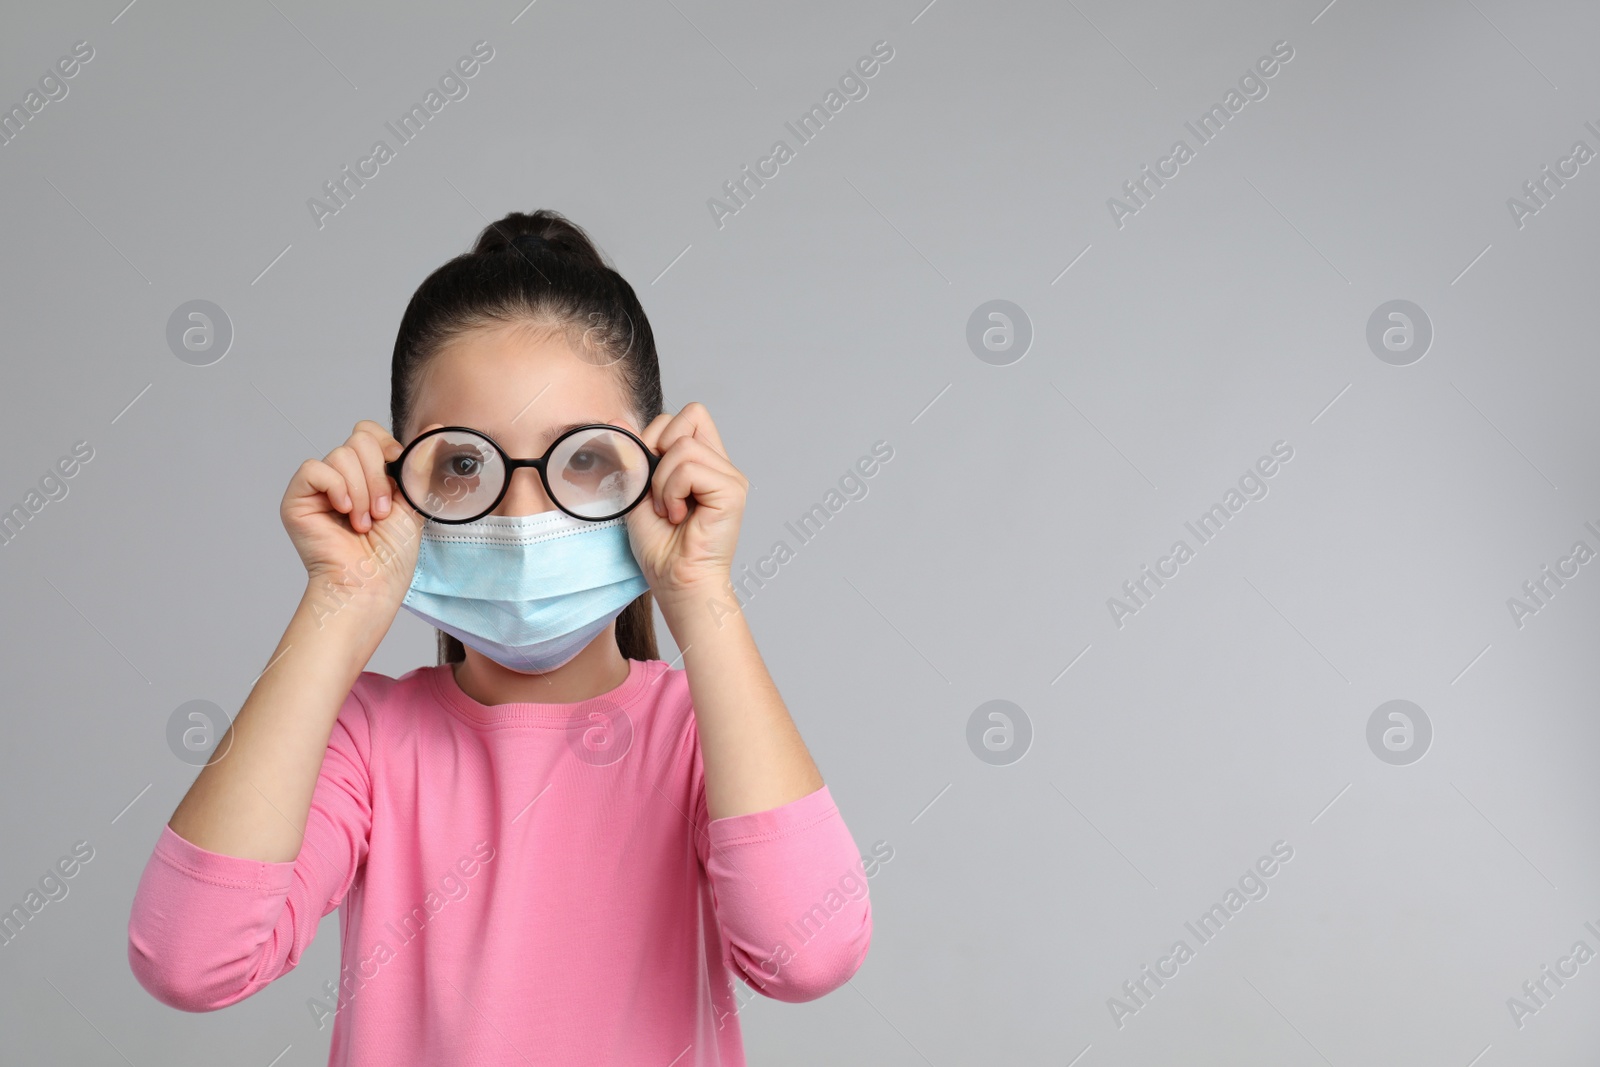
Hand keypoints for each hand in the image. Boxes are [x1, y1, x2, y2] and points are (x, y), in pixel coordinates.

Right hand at [281, 420, 424, 609]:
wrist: (371, 584)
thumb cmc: (392, 554)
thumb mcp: (414, 501)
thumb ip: (421, 464)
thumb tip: (436, 431)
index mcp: (369, 475)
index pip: (370, 433)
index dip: (387, 446)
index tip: (399, 474)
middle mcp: (343, 477)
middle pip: (358, 439)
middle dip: (378, 476)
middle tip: (382, 512)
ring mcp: (320, 488)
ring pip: (341, 454)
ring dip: (362, 491)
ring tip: (365, 522)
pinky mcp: (298, 499)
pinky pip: (314, 469)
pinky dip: (337, 489)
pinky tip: (344, 512)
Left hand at [624, 403, 746, 608]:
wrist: (673, 580)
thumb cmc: (659, 545)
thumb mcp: (636, 489)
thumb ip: (632, 454)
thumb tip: (617, 419)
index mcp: (703, 461)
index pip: (687, 415)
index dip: (658, 435)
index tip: (649, 476)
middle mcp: (720, 464)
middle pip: (688, 416)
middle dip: (658, 451)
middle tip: (659, 493)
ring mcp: (730, 477)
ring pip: (683, 447)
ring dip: (662, 482)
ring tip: (669, 511)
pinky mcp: (732, 491)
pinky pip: (689, 469)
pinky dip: (672, 492)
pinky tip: (679, 516)